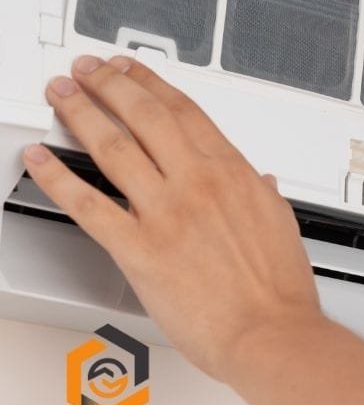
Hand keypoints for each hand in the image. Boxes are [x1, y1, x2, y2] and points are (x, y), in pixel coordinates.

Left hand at [22, 55, 324, 378]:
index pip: (185, 112)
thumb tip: (261, 180)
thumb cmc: (279, 291)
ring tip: (61, 96)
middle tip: (87, 72)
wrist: (271, 334)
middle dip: (110, 85)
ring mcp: (166, 213)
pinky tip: (41, 159)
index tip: (133, 71)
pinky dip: (58, 177)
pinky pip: (87, 204)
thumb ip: (263, 195)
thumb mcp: (281, 225)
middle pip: (145, 117)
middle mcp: (198, 184)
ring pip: (114, 147)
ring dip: (81, 114)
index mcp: (234, 174)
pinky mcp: (138, 249)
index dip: (152, 85)